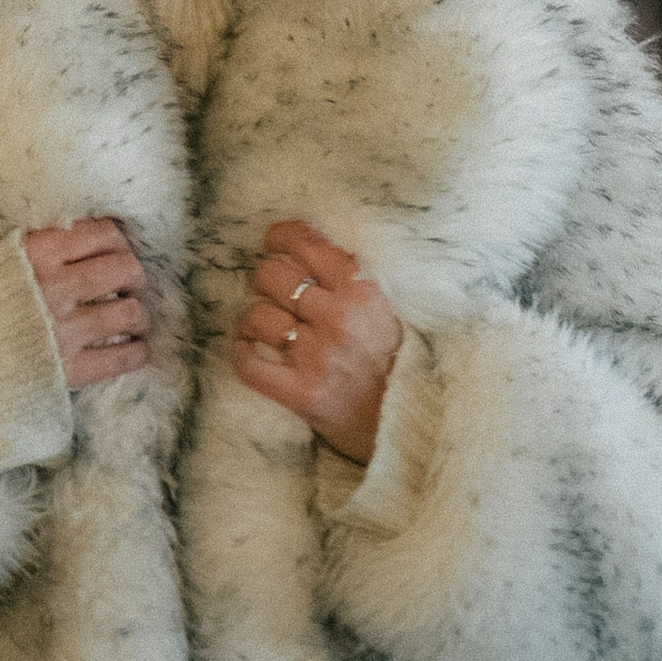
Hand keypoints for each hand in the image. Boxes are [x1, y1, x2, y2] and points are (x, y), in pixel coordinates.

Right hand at [21, 217, 150, 393]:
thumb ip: (40, 245)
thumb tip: (82, 234)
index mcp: (38, 252)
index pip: (104, 234)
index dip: (118, 241)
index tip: (117, 250)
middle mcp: (56, 286)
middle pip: (125, 270)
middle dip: (133, 275)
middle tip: (128, 283)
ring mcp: (65, 329)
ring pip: (130, 313)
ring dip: (137, 313)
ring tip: (131, 316)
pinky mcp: (69, 369)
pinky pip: (123, 358)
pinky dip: (136, 351)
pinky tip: (134, 347)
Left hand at [228, 218, 403, 465]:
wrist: (419, 422)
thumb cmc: (410, 363)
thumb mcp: (398, 307)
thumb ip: (363, 277)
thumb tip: (320, 246)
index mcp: (364, 289)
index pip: (303, 244)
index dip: (280, 238)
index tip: (275, 243)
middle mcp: (338, 317)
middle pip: (271, 275)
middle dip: (264, 278)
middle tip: (272, 290)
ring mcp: (317, 356)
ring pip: (256, 315)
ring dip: (254, 316)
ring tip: (264, 322)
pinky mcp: (302, 393)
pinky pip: (249, 363)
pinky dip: (242, 352)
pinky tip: (250, 349)